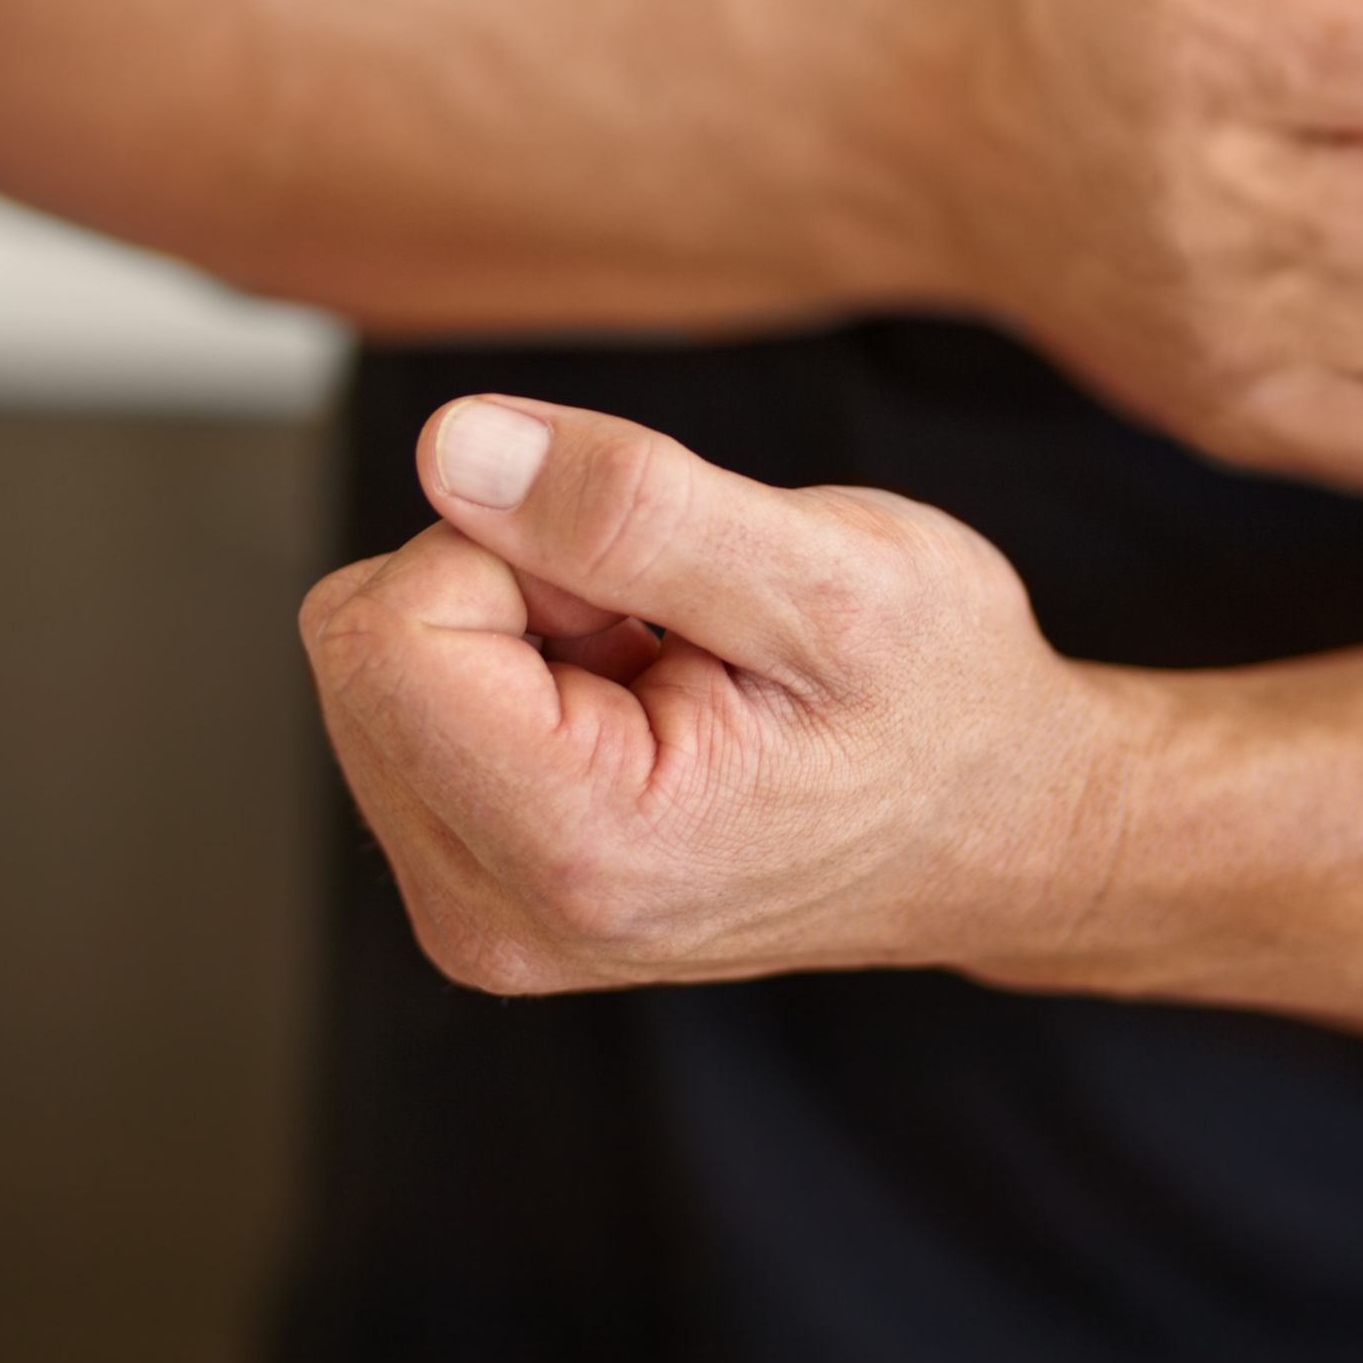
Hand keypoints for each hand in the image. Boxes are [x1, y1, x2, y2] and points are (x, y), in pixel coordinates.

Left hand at [299, 395, 1124, 996]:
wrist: (998, 828)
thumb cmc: (941, 701)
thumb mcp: (831, 573)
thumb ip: (633, 510)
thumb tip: (451, 447)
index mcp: (577, 851)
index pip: (387, 625)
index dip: (518, 546)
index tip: (652, 589)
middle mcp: (494, 916)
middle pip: (364, 643)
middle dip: (510, 585)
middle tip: (668, 629)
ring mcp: (478, 915)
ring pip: (380, 667)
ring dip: (520, 626)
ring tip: (669, 669)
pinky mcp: (474, 885)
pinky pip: (412, 709)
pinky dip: (517, 669)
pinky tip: (640, 700)